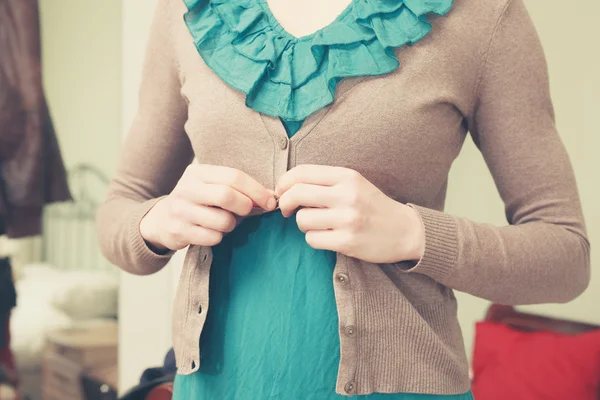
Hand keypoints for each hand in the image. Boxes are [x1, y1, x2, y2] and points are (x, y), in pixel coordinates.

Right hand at [140, 164, 276, 251]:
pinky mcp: (178, 231)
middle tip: (246, 212)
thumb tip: (271, 197)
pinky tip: (211, 231)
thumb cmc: (198, 201)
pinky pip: (213, 237)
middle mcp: (187, 188)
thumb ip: (237, 188)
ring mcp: (180, 210)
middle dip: (245, 206)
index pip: (234, 176)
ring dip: (231, 225)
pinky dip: (219, 237)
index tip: (270, 202)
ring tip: (224, 222)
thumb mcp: (211, 186)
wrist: (161, 220)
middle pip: (227, 195)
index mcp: (198, 172)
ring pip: (223, 221)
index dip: (256, 190)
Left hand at [276, 165, 424, 263]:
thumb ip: (324, 182)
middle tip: (287, 210)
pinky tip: (327, 236)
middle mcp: (347, 195)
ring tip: (318, 224)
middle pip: (297, 194)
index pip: (302, 172)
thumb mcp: (353, 184)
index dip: (284, 182)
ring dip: (304, 224)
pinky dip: (314, 239)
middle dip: (285, 203)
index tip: (282, 191)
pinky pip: (312, 239)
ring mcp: (347, 219)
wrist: (404, 231)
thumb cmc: (372, 206)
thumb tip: (286, 186)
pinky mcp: (347, 241)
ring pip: (302, 219)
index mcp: (347, 176)